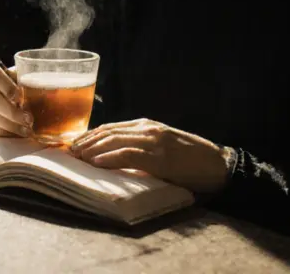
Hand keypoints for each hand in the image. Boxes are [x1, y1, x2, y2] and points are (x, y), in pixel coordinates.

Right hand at [0, 65, 32, 136]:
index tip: (21, 97)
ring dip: (13, 125)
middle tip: (29, 119)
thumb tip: (46, 86)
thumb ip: (27, 80)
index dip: (8, 88)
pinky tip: (21, 132)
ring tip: (28, 129)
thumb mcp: (19, 78)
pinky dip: (9, 131)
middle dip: (11, 111)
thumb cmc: (14, 85)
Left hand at [69, 119, 229, 193]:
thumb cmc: (192, 158)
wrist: (219, 165)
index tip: (75, 143)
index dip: (91, 135)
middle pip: (108, 132)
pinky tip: (96, 163)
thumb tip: (116, 154)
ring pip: (114, 141)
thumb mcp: (164, 145)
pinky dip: (108, 158)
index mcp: (148, 125)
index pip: (112, 127)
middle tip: (70, 151)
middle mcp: (148, 129)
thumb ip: (143, 145)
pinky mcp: (159, 158)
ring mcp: (154, 142)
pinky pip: (127, 155)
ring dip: (92, 149)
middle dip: (87, 141)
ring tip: (78, 157)